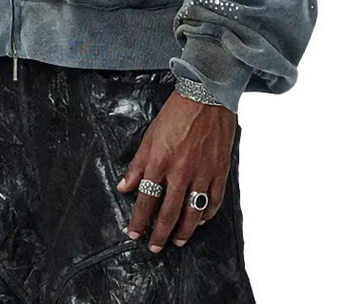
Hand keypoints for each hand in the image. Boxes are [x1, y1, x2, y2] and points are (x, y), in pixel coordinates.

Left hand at [116, 90, 235, 251]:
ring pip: (192, 212)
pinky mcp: (219, 170)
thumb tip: (124, 187)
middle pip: (168, 212)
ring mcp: (202, 172)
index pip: (146, 199)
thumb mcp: (150, 135)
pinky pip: (214, 200)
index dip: (138, 220)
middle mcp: (180, 171)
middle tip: (154, 247)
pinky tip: (201, 221)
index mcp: (160, 161)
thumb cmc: (175, 113)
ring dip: (184, 231)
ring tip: (177, 241)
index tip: (133, 232)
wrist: (205, 96)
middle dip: (159, 234)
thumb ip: (137, 164)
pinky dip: (207, 214)